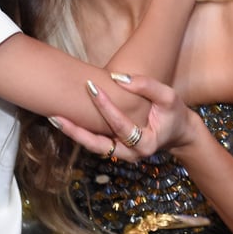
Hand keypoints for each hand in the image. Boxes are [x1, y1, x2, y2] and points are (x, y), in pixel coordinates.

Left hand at [50, 73, 201, 162]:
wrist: (178, 133)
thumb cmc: (173, 113)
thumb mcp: (168, 96)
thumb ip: (147, 86)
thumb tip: (118, 77)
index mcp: (146, 144)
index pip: (121, 125)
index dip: (106, 106)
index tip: (92, 87)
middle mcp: (131, 155)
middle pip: (98, 145)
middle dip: (76, 131)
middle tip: (56, 116)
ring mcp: (121, 155)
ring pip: (93, 146)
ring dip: (74, 133)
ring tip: (54, 117)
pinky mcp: (115, 149)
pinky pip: (95, 142)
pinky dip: (80, 132)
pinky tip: (66, 119)